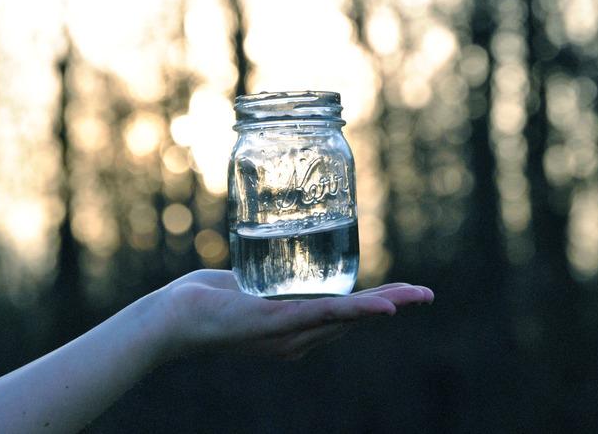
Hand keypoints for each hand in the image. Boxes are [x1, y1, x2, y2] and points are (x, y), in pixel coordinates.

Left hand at [157, 270, 433, 359]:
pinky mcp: (275, 324)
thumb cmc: (205, 302)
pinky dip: (355, 313)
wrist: (170, 318)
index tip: (403, 294)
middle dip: (393, 305)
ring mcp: (287, 332)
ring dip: (385, 306)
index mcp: (294, 330)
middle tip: (427, 296)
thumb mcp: (246, 288)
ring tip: (418, 297)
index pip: (343, 315)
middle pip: (353, 319)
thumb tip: (278, 259)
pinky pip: (322, 316)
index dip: (375, 305)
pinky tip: (382, 309)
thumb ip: (267, 281)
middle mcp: (296, 338)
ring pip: (346, 317)